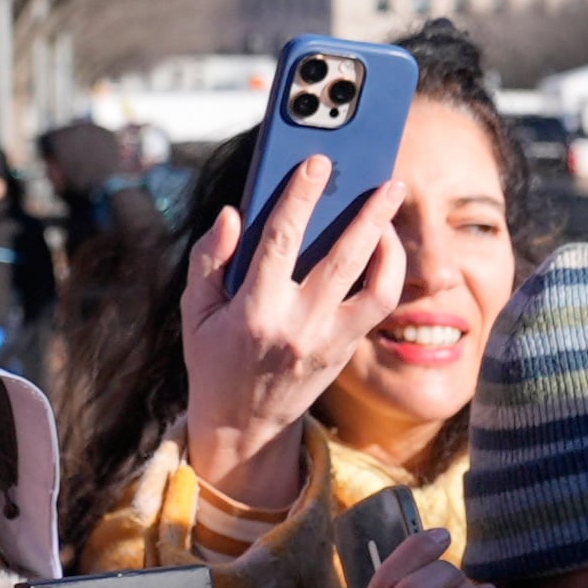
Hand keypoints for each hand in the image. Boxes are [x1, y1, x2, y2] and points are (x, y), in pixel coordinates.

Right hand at [180, 158, 409, 510]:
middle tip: (388, 179)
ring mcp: (328, 340)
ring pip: (374, 285)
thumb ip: (208, 259)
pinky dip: (388, 271)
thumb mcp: (195, 311)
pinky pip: (379, 305)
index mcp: (254, 311)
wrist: (245, 424)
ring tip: (391, 205)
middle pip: (342, 259)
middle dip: (368, 215)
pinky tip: (383, 243)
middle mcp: (298, 325)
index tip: (317, 163)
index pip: (280, 241)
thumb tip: (232, 214)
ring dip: (390, 242)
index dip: (300, 197)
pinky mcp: (346, 349)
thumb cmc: (214, 357)